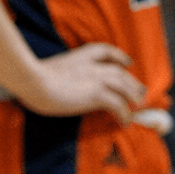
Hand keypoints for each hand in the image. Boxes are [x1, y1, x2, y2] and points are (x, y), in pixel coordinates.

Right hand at [27, 42, 145, 123]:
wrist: (34, 81)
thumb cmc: (34, 77)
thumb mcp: (52, 69)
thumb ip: (65, 73)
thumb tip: (66, 84)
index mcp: (82, 55)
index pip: (106, 51)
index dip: (119, 57)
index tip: (127, 63)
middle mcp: (93, 65)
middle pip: (120, 71)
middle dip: (132, 81)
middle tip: (140, 92)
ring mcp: (97, 78)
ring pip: (124, 86)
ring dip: (133, 97)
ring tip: (137, 107)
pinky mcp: (98, 94)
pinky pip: (118, 105)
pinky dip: (124, 114)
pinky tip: (124, 122)